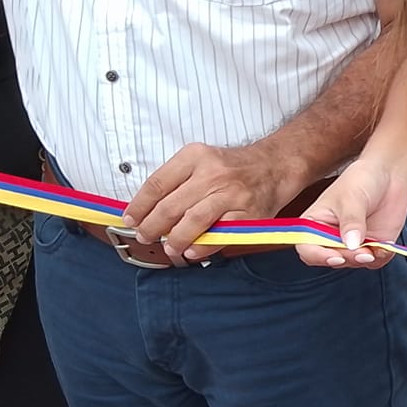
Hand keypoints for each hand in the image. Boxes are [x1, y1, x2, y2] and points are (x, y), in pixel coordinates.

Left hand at [126, 143, 304, 262]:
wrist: (276, 165)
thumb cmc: (233, 167)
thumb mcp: (202, 160)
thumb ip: (176, 181)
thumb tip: (146, 212)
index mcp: (195, 157)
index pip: (156, 184)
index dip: (139, 206)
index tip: (130, 220)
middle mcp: (213, 174)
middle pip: (170, 207)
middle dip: (151, 227)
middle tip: (146, 236)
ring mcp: (232, 194)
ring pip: (192, 222)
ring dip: (175, 240)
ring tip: (169, 247)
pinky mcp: (249, 213)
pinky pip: (220, 234)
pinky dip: (203, 246)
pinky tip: (193, 250)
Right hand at [298, 158, 406, 267]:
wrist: (389, 175)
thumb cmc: (361, 180)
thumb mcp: (352, 197)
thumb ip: (351, 221)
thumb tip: (351, 245)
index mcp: (314, 225)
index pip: (307, 249)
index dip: (318, 257)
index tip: (337, 256)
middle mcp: (330, 238)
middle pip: (331, 260)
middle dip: (347, 258)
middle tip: (363, 252)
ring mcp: (351, 244)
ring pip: (353, 263)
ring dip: (363, 259)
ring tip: (375, 245)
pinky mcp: (372, 247)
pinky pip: (375, 261)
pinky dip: (380, 257)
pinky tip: (386, 245)